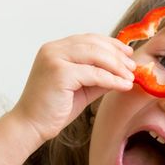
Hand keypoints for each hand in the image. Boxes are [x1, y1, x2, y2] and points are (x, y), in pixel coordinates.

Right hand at [10, 34, 135, 140]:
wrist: (31, 126)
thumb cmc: (53, 109)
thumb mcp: (82, 88)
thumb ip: (99, 77)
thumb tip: (124, 71)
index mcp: (56, 49)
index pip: (89, 39)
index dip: (111, 44)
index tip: (128, 53)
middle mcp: (53, 49)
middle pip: (94, 44)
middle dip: (117, 55)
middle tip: (133, 67)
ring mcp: (55, 59)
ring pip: (96, 55)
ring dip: (117, 66)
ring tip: (130, 76)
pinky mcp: (59, 73)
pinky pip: (94, 73)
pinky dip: (112, 79)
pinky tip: (123, 85)